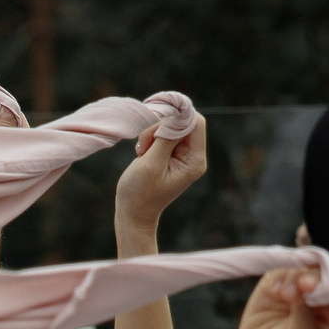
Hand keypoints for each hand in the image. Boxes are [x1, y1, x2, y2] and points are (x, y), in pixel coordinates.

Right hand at [113, 120, 208, 247]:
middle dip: (160, 127)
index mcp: (195, 161)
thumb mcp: (151, 164)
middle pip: (182, 123)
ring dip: (152, 134)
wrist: (133, 213)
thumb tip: (179, 115)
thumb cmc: (140, 193)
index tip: (157, 119)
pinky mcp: (170, 154)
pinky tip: (142, 153)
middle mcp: (193, 156)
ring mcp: (182, 155)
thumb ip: (166, 138)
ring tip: (141, 152)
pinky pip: (163, 134)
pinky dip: (150, 138)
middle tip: (144, 145)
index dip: (179, 116)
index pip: (196, 124)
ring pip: (170, 127)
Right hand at [230, 266, 328, 328]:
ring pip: (305, 265)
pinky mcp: (280, 280)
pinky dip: (278, 276)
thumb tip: (303, 283)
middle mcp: (325, 298)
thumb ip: (304, 314)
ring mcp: (302, 287)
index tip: (315, 291)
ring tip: (283, 295)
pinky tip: (273, 291)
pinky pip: (282, 266)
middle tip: (303, 284)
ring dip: (294, 276)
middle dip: (316, 274)